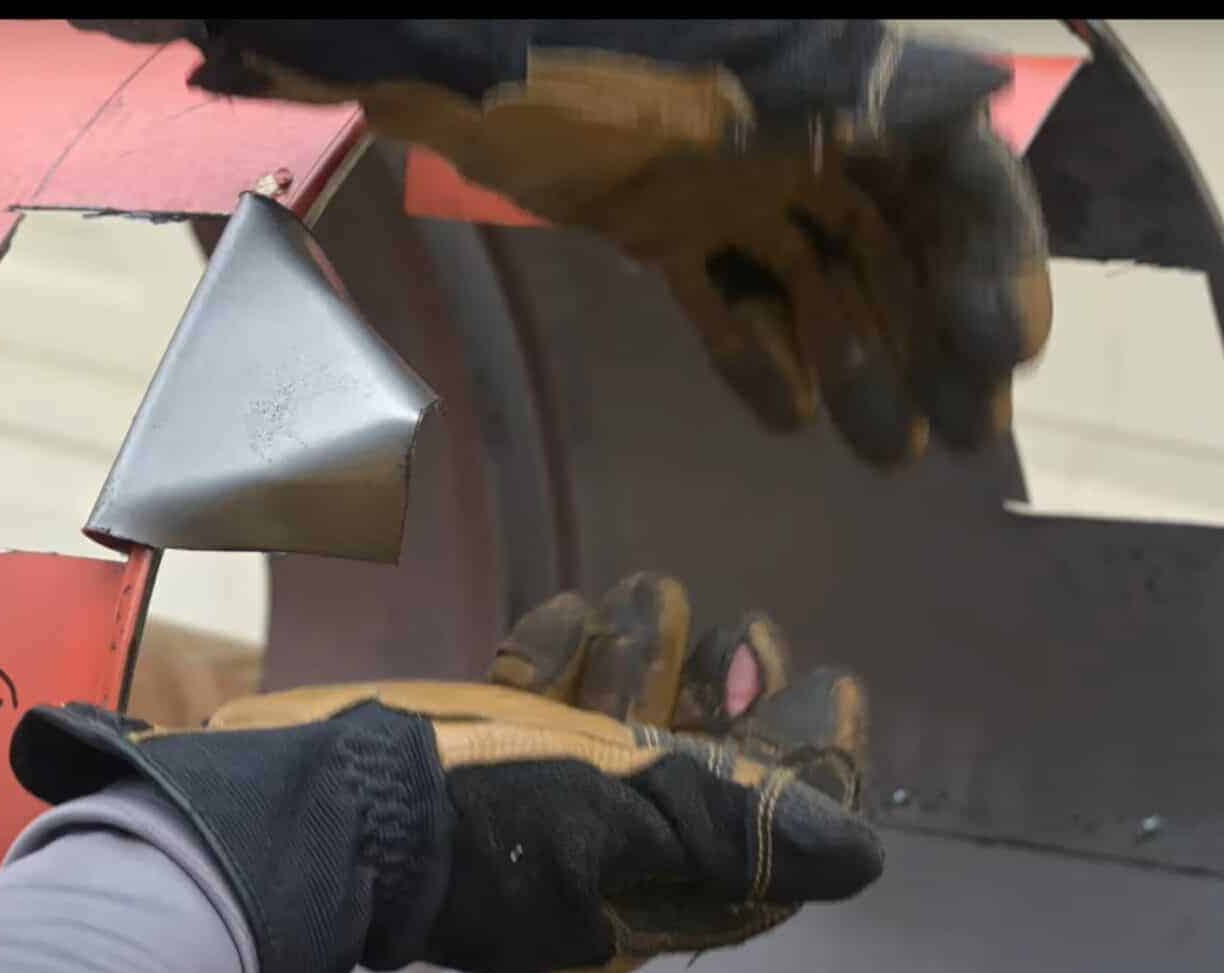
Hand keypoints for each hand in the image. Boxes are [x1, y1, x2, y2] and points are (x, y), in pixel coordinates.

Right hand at [10, 572, 880, 972]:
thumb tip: (860, 851)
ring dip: (649, 655)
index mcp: (636, 897)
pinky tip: (569, 610)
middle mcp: (588, 858)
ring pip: (617, 723)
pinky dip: (563, 652)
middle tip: (750, 627)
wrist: (304, 799)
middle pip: (693, 774)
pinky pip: (537, 700)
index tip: (835, 684)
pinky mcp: (463, 753)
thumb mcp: (615, 816)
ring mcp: (522, 803)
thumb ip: (737, 825)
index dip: (809, 768)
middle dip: (728, 695)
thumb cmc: (471, 810)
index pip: (756, 846)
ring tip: (654, 592)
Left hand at [70, 20, 1052, 469]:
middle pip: (893, 235)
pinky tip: (785, 420)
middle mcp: (790, 123)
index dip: (987, 254)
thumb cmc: (579, 45)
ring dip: (856, 359)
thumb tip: (979, 97)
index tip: (996, 352)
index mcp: (829, 74)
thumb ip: (842, 84)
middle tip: (958, 438)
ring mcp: (718, 175)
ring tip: (884, 454)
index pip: (948, 164)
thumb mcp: (729, 59)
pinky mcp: (650, 219)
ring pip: (813, 275)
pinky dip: (751, 353)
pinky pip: (719, 292)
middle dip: (931, 333)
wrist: (449, 52)